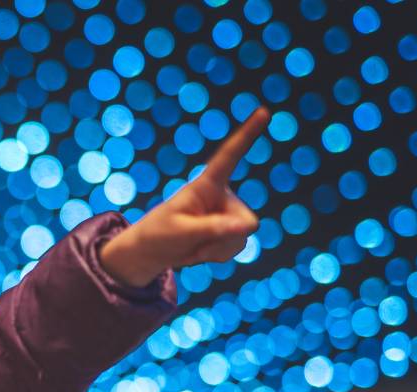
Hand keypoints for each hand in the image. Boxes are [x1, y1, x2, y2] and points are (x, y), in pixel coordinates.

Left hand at [99, 106, 271, 286]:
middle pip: (245, 221)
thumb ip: (213, 229)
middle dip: (223, 238)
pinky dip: (217, 255)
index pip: (229, 156)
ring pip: (242, 237)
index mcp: (206, 184)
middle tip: (195, 242)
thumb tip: (247, 227)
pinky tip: (200, 250)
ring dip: (217, 249)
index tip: (263, 111)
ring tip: (194, 245)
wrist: (153, 252)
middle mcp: (222, 195)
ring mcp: (227, 213)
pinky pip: (236, 247)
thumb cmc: (160, 235)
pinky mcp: (229, 230)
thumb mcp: (181, 232)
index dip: (247, 135)